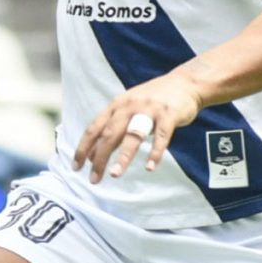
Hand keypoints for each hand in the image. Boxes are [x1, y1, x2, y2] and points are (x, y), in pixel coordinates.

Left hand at [72, 73, 201, 181]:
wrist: (186, 82)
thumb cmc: (153, 100)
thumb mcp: (128, 109)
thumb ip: (112, 129)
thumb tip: (92, 155)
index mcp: (116, 105)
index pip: (94, 128)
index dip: (83, 148)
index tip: (75, 167)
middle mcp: (130, 105)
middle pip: (110, 134)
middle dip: (99, 157)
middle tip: (93, 179)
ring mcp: (150, 109)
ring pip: (133, 135)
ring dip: (123, 156)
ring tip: (114, 174)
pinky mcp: (169, 114)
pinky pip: (162, 136)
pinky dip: (155, 152)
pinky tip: (149, 167)